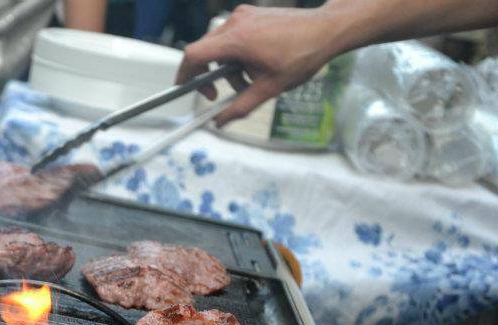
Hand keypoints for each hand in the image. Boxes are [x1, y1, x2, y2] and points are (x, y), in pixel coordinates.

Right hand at [177, 5, 339, 125]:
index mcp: (237, 40)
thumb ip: (240, 107)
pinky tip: (256, 64)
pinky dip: (237, 53)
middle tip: (222, 93)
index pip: (194, 55)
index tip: (185, 89)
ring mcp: (243, 15)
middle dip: (211, 75)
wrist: (327, 29)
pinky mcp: (251, 14)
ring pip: (220, 45)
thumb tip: (221, 122)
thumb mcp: (269, 88)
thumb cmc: (303, 54)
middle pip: (205, 51)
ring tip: (249, 79)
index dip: (184, 74)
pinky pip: (232, 36)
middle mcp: (235, 23)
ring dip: (227, 67)